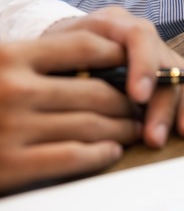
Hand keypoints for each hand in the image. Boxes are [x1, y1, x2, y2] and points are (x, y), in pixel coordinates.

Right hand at [0, 31, 140, 192]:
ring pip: (93, 124)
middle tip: (142, 106)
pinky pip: (74, 156)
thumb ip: (36, 59)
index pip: (85, 46)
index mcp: (10, 55)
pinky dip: (101, 154)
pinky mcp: (11, 164)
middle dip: (128, 100)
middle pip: (98, 90)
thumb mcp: (0, 64)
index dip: (120, 56)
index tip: (136, 65)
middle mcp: (14, 88)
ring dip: (123, 128)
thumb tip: (99, 58)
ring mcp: (13, 127)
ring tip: (134, 129)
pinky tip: (111, 151)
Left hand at [44, 7, 183, 147]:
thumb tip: (92, 98)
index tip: (138, 98)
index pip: (139, 37)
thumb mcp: (54, 55)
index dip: (144, 66)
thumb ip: (74, 68)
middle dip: (164, 103)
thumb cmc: (54, 53)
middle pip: (167, 63)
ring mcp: (158, 49)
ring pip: (183, 73)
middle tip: (155, 137)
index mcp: (114, 24)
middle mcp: (142, 34)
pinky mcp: (167, 65)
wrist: (61, 45)